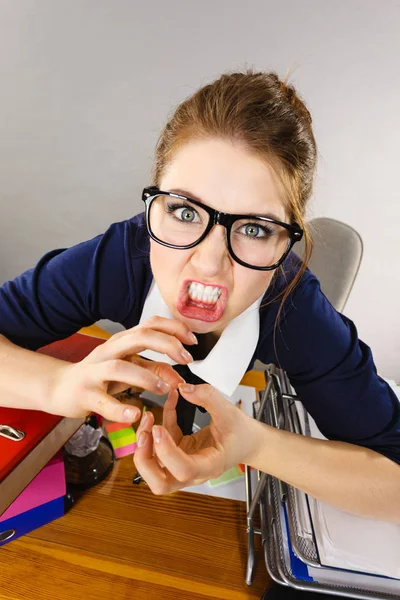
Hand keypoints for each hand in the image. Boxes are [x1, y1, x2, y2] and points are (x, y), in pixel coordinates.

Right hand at [46, 317, 196, 422]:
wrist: (59, 388)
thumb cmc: (99, 376)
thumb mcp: (129, 369)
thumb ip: (154, 370)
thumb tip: (180, 379)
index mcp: (122, 341)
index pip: (150, 324)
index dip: (174, 329)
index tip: (193, 341)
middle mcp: (109, 351)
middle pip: (139, 337)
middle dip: (166, 344)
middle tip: (186, 359)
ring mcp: (94, 371)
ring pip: (120, 367)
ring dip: (146, 377)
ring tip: (163, 389)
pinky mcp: (84, 394)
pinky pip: (102, 401)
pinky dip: (119, 408)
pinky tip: (134, 414)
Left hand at [134, 383, 260, 493]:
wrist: (247, 442)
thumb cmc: (241, 433)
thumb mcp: (229, 411)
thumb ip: (207, 397)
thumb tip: (183, 388)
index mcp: (210, 465)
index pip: (184, 470)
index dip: (167, 452)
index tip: (159, 428)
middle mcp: (193, 472)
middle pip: (159, 483)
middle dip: (144, 459)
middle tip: (145, 433)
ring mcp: (182, 465)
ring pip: (153, 470)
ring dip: (144, 446)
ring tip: (147, 420)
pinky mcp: (177, 455)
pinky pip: (159, 447)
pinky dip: (155, 430)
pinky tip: (161, 409)